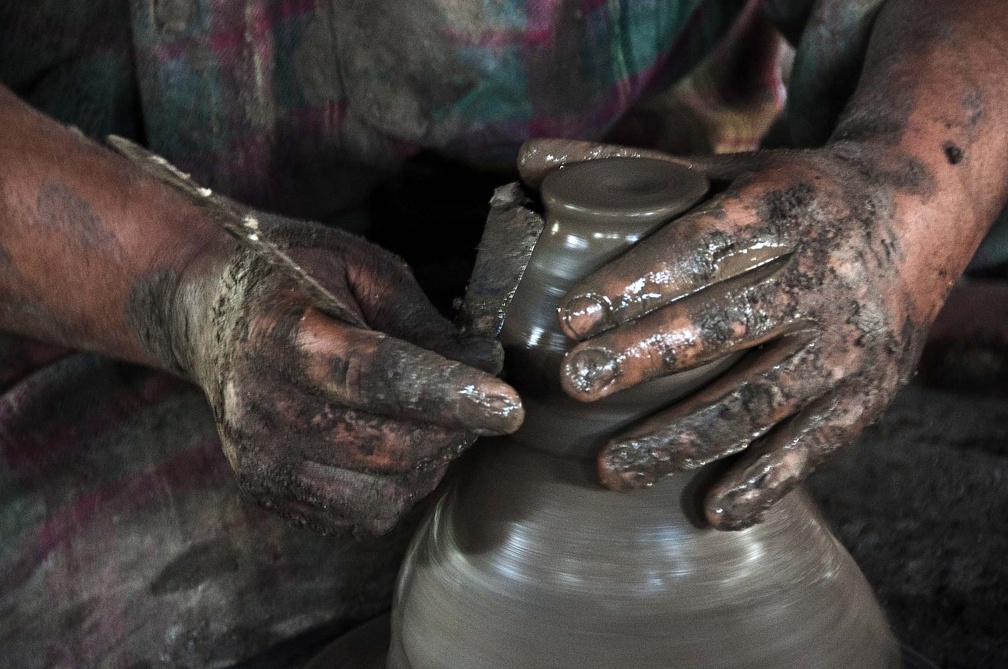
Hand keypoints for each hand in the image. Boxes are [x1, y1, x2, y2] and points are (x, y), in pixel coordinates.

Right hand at [171, 215, 522, 536]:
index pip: (374, 376)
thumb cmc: (291, 277)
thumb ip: (420, 319)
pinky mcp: (265, 490)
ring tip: (433, 421)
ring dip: (429, 463)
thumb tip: (481, 366)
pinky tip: (397, 447)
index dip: (447, 394)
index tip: (506, 405)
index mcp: (283, 335)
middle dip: (453, 429)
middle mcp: (261, 405)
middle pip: (386, 447)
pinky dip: (396, 490)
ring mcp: (258, 457)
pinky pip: (357, 518)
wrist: (207, 308)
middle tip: (476, 398)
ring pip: (380, 494)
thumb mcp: (359, 267)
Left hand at [520, 139, 956, 529]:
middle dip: (647, 357)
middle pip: (728, 324)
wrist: (916, 220)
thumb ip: (629, 171)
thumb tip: (526, 159)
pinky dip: (766, 481)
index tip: (569, 316)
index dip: (636, 282)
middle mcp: (822, 276)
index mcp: (783, 209)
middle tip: (575, 383)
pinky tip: (713, 511)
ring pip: (762, 398)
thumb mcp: (725, 169)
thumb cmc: (791, 198)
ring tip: (612, 469)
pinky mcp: (869, 394)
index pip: (702, 246)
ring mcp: (848, 342)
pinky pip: (815, 445)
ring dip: (686, 438)